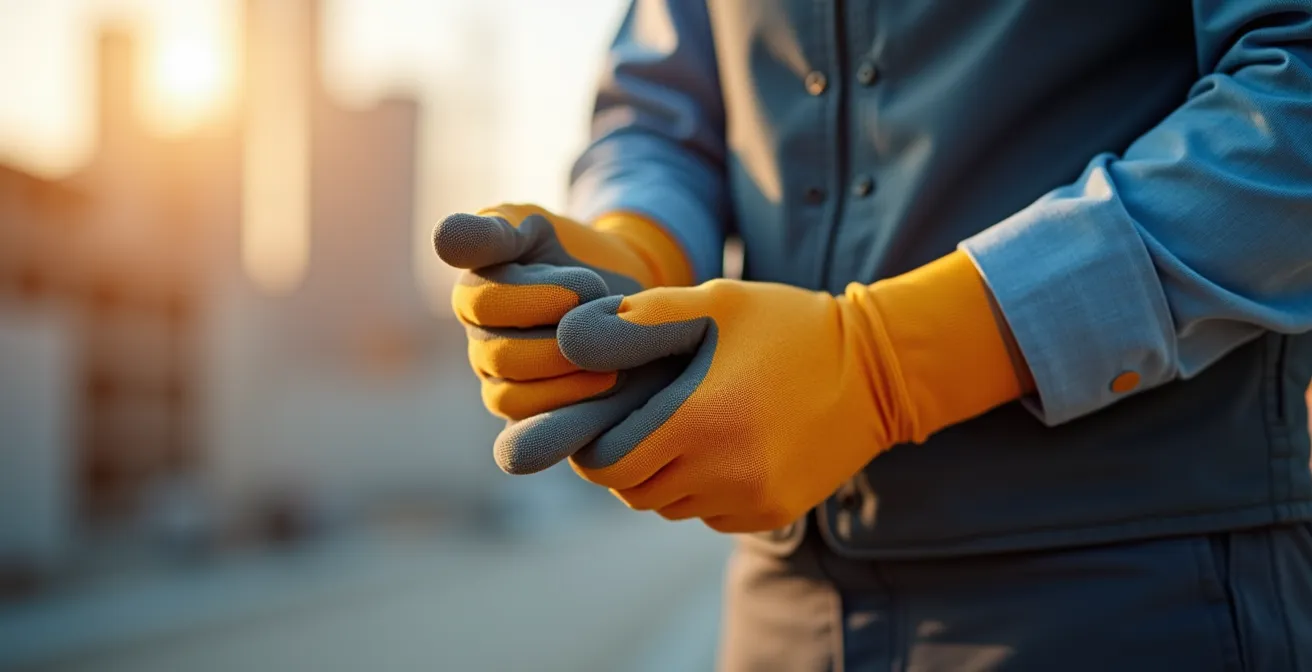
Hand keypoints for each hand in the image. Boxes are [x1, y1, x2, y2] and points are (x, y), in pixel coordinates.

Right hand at [432, 204, 692, 472]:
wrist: (623, 294)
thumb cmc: (573, 254)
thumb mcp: (536, 228)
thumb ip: (492, 232)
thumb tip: (443, 241)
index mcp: (473, 293)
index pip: (479, 301)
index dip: (534, 298)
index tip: (586, 287)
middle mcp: (479, 342)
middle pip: (499, 355)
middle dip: (562, 338)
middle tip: (611, 321)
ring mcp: (498, 384)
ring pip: (512, 398)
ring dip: (570, 377)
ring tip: (614, 357)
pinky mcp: (527, 421)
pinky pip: (532, 430)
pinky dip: (573, 410)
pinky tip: (611, 384)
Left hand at [521, 252, 1026, 531]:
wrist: (877, 370)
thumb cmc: (787, 327)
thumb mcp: (717, 303)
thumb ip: (642, 318)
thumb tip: (572, 338)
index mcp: (700, 419)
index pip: (611, 464)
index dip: (594, 448)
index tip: (601, 423)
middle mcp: (724, 472)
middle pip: (636, 491)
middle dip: (626, 461)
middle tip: (638, 423)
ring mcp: (752, 499)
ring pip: (671, 506)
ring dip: (664, 476)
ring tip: (683, 430)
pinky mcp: (773, 513)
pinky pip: (711, 514)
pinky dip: (703, 490)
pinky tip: (722, 448)